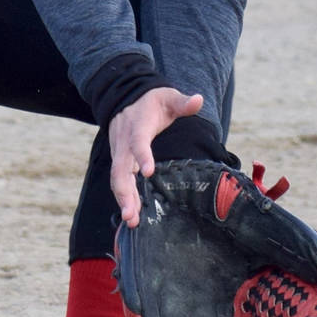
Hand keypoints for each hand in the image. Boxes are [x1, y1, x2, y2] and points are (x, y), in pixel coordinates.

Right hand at [108, 88, 204, 228]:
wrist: (126, 98)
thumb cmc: (152, 101)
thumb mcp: (168, 96)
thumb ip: (183, 102)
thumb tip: (199, 100)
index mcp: (138, 126)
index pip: (138, 142)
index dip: (142, 156)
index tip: (149, 172)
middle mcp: (124, 142)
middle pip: (120, 168)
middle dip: (124, 192)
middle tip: (131, 214)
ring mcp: (119, 152)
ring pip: (117, 178)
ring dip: (123, 199)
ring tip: (131, 221)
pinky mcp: (120, 160)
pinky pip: (120, 180)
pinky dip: (124, 197)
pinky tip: (131, 216)